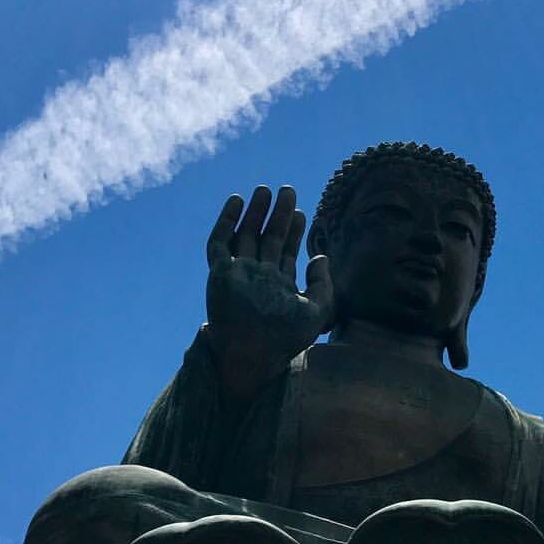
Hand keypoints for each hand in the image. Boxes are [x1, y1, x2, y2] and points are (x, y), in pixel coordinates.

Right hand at [205, 185, 333, 391]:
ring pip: (246, 235)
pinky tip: (236, 201)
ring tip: (265, 190)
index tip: (302, 213)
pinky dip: (226, 221)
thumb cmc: (286, 339)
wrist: (254, 353)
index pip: (286, 251)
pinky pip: (220, 243)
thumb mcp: (317, 311)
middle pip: (268, 238)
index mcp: (279, 285)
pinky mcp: (220, 273)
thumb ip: (324, 283)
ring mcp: (238, 273)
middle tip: (288, 191)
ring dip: (255, 212)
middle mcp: (258, 276)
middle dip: (278, 215)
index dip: (295, 231)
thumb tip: (321, 256)